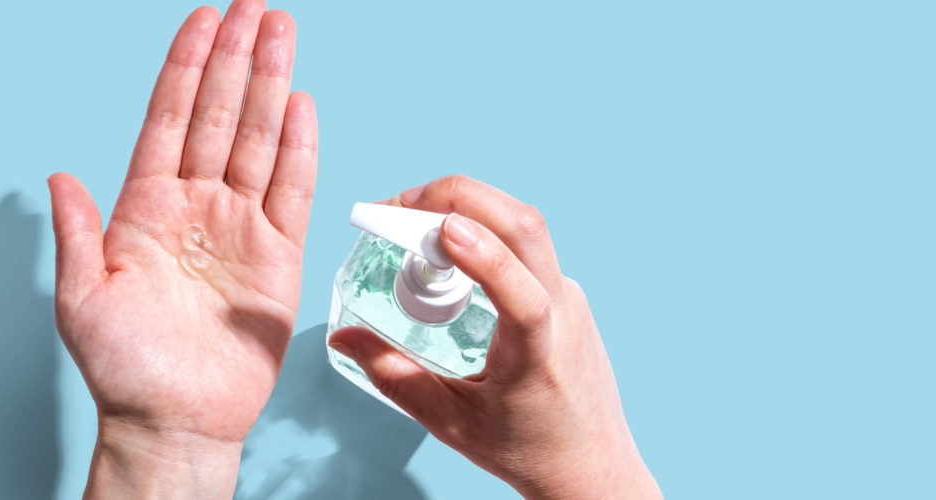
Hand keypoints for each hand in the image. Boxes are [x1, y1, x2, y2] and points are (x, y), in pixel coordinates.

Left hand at [46, 1, 314, 497]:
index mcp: (146, 209)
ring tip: (280, 33)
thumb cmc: (126, 370)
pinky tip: (300, 106)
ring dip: (269, 85)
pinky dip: (298, 148)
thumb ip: (78, 233)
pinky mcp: (279, 257)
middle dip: (235, 58)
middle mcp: (196, 208)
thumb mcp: (83, 300)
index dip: (185, 68)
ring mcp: (240, 229)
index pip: (168, 119)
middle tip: (253, 7)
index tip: (202, 21)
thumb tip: (59, 177)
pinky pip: (292, 190)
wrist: (175, 421)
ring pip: (257, 140)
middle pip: (218, 115)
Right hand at [328, 175, 660, 499]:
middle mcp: (563, 311)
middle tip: (398, 205)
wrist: (591, 464)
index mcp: (537, 349)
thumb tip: (344, 337)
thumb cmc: (527, 449)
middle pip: (524, 226)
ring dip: (469, 205)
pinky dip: (482, 228)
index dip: (484, 254)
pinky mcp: (564, 291)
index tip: (442, 229)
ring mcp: (568, 295)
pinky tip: (447, 247)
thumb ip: (394, 377)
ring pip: (526, 225)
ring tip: (413, 221)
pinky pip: (525, 243)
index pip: (520, 289)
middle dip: (458, 197)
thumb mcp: (450, 422)